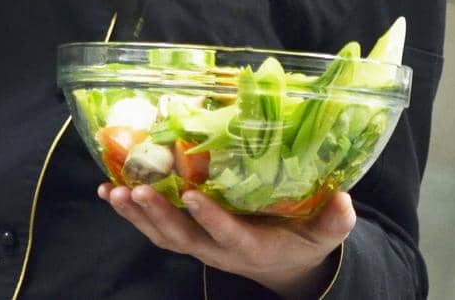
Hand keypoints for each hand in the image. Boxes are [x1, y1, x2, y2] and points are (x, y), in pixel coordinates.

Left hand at [98, 184, 354, 298]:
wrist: (283, 264)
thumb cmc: (302, 241)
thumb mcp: (325, 234)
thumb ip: (334, 220)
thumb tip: (345, 199)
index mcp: (251, 247)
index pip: (227, 234)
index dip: (209, 218)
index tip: (191, 196)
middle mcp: (217, 249)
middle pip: (183, 237)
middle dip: (158, 215)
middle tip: (136, 191)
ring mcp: (198, 244)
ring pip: (161, 235)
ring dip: (136, 215)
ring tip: (113, 192)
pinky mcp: (185, 236)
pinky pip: (153, 228)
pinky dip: (131, 213)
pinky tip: (110, 192)